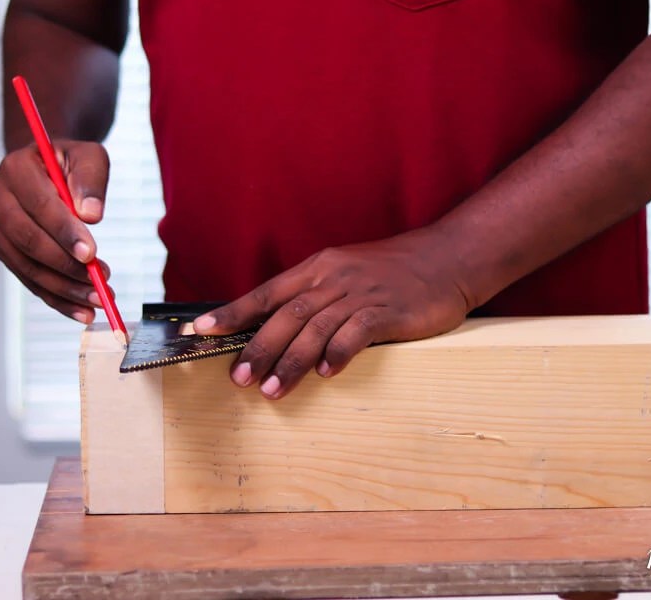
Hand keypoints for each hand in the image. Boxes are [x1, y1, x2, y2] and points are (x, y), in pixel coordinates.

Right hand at [0, 139, 111, 322]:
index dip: (64, 232)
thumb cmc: (70, 163)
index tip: (91, 254)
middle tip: (100, 282)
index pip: (39, 205)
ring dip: (64, 288)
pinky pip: (29, 279)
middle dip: (66, 266)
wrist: (48, 168)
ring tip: (98, 299)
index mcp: (16, 169)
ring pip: (27, 266)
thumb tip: (91, 215)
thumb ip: (91, 179)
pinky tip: (82, 311)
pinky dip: (56, 298)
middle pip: (28, 240)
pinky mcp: (4, 250)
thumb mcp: (89, 156)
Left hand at [194, 227, 475, 398]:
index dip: (233, 312)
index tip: (201, 331)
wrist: (448, 257)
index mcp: (318, 268)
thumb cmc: (394, 271)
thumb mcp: (347, 272)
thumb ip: (315, 296)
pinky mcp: (389, 309)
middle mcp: (334, 278)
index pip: (266, 292)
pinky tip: (326, 374)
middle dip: (257, 347)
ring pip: (315, 328)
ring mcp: (361, 293)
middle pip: (286, 315)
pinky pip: (357, 332)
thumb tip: (277, 328)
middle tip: (236, 378)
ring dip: (290, 362)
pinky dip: (339, 353)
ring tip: (270, 391)